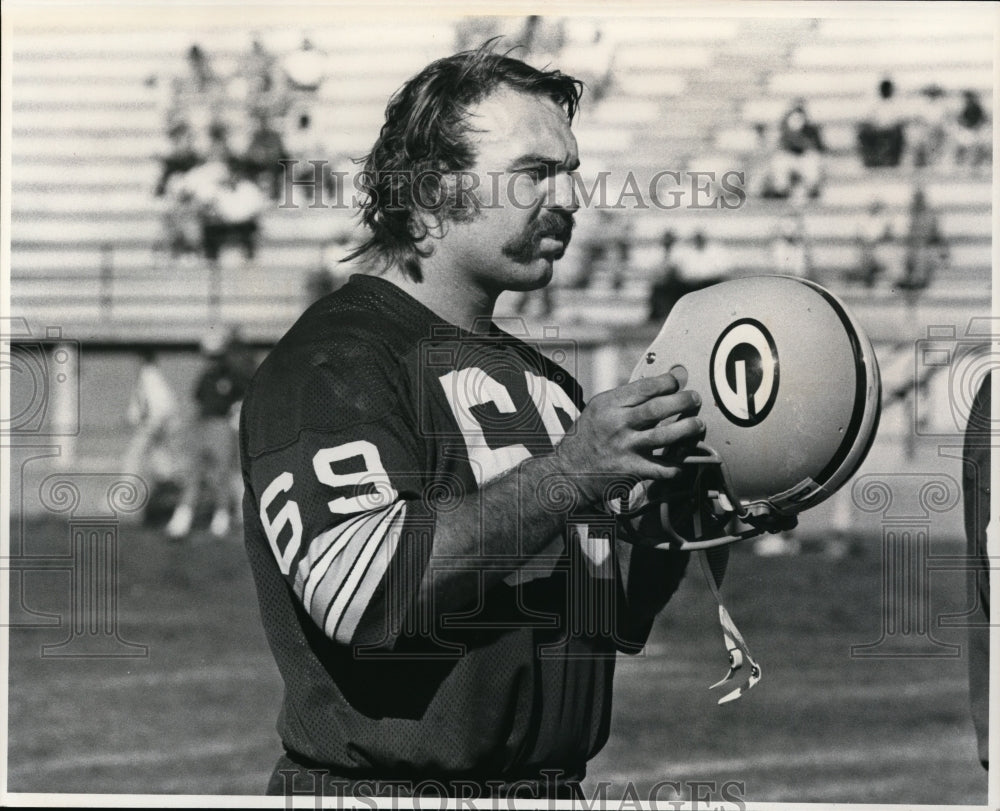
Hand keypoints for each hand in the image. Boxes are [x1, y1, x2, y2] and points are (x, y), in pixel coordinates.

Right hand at [553, 372, 703, 506]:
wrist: (568, 472)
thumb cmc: (588, 438)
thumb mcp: (599, 410)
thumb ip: (627, 399)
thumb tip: (662, 384)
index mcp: (608, 405)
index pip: (645, 387)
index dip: (668, 382)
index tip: (677, 382)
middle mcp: (617, 425)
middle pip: (658, 408)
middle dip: (684, 401)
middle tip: (695, 399)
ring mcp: (626, 448)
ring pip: (665, 436)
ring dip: (688, 429)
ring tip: (697, 425)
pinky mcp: (632, 470)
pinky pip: (664, 468)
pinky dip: (679, 464)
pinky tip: (684, 458)